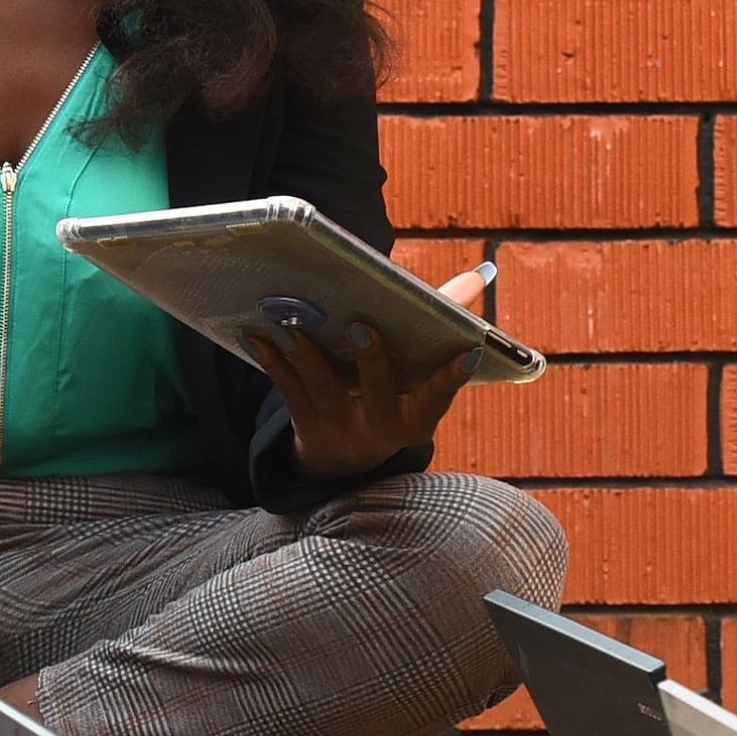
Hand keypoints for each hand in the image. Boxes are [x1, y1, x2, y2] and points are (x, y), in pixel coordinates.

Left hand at [252, 264, 487, 479]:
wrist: (342, 461)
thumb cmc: (391, 396)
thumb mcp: (420, 374)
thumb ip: (445, 321)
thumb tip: (479, 275)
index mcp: (418, 415)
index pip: (440, 393)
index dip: (454, 375)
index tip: (469, 351)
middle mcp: (382, 427)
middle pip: (378, 391)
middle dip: (372, 359)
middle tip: (362, 325)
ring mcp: (342, 428)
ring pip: (324, 387)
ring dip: (307, 353)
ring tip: (293, 322)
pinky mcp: (305, 425)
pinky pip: (287, 390)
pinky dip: (272, 360)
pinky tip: (257, 334)